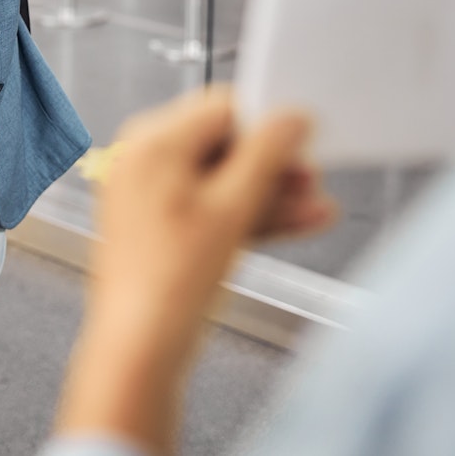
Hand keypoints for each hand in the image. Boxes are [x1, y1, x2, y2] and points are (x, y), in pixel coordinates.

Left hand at [87, 87, 334, 349]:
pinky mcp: (158, 225)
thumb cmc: (169, 281)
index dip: (266, 123)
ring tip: (314, 206)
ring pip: (220, 179)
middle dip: (273, 165)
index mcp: (151, 142)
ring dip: (268, 193)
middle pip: (223, 145)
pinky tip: (294, 223)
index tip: (301, 141)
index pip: (222, 107)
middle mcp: (142, 159)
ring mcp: (148, 194)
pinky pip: (208, 206)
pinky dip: (246, 214)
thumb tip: (292, 117)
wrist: (140, 347)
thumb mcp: (233, 207)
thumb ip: (268, 153)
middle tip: (311, 178)